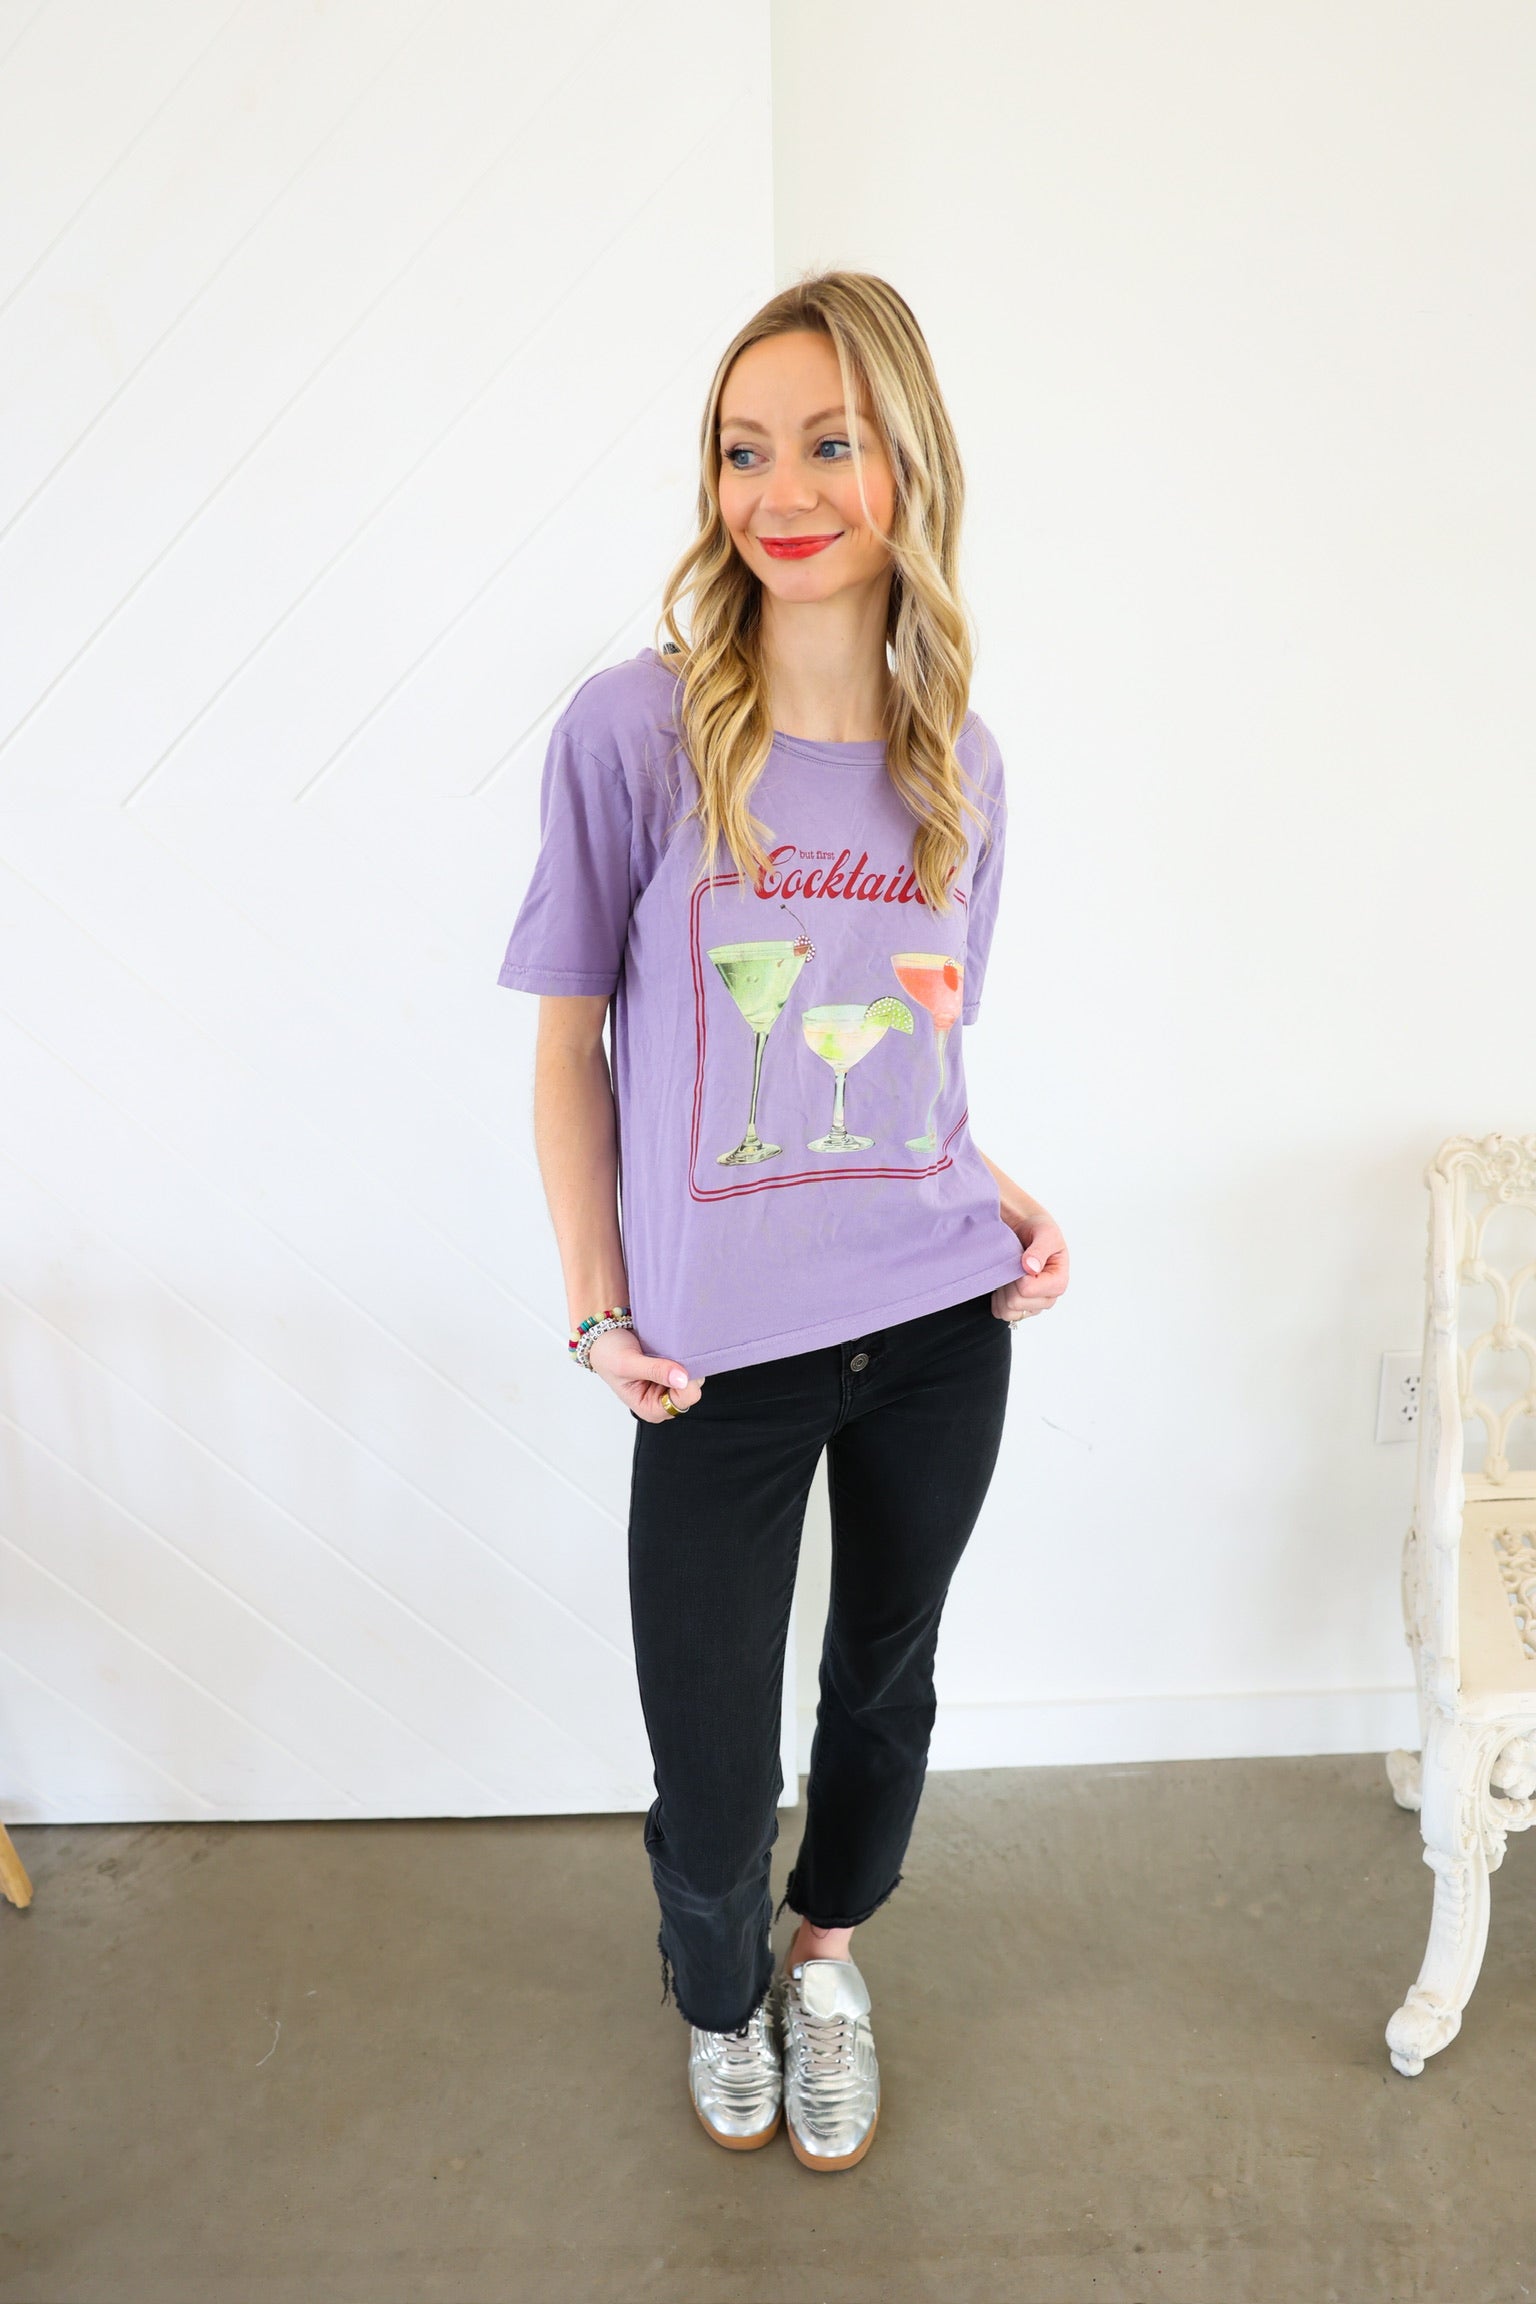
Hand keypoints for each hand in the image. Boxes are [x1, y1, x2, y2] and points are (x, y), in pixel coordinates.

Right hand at [587, 1325, 706, 1421]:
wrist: (604, 1337)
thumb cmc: (608, 1355)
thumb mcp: (627, 1363)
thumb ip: (654, 1371)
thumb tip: (682, 1379)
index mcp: (651, 1409)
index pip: (683, 1401)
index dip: (684, 1382)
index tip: (673, 1362)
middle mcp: (663, 1401)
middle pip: (692, 1389)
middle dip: (685, 1370)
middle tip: (667, 1354)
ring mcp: (670, 1386)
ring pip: (694, 1376)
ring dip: (685, 1361)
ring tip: (664, 1351)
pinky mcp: (674, 1372)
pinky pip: (691, 1364)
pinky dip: (684, 1354)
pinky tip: (669, 1348)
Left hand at [991, 1207, 1069, 1322]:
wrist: (1027, 1230)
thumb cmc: (1039, 1230)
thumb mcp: (1045, 1233)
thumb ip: (1039, 1249)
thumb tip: (1031, 1267)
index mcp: (1058, 1282)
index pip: (1027, 1289)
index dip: (1016, 1274)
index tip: (1018, 1259)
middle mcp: (1048, 1298)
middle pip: (1015, 1302)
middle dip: (1008, 1282)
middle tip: (1011, 1264)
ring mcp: (1034, 1306)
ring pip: (1008, 1311)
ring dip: (1002, 1292)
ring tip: (1007, 1273)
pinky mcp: (1021, 1309)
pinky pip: (1001, 1313)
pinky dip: (997, 1299)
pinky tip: (1003, 1283)